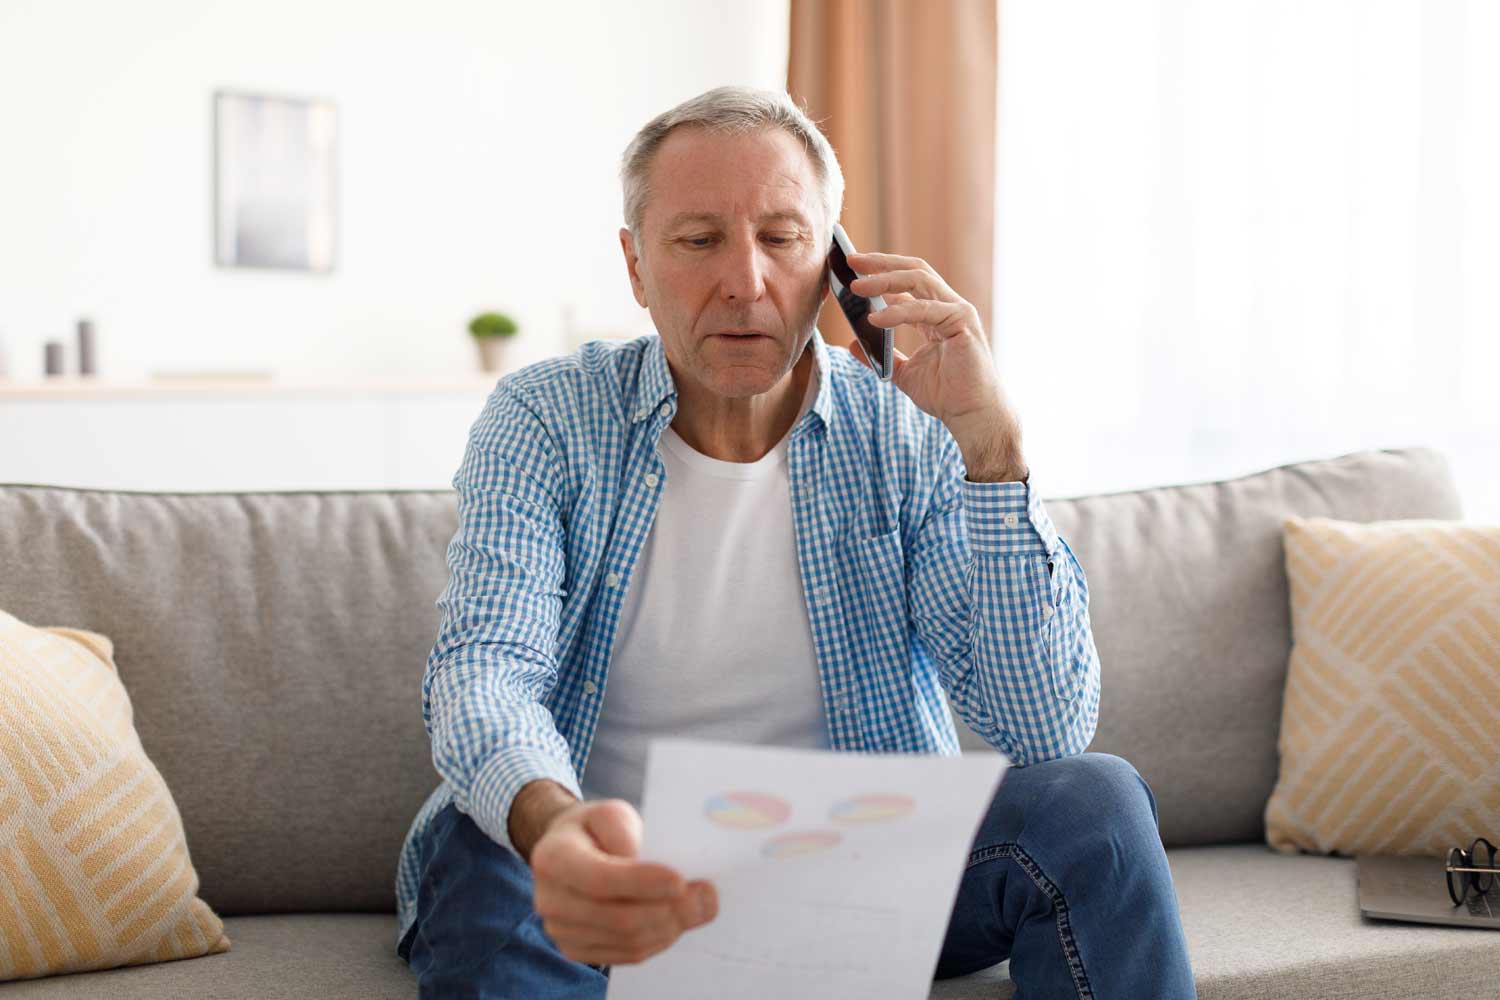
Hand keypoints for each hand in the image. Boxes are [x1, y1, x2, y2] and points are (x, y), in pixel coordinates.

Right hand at [530, 798, 717, 966]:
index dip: (641, 883)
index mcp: (553, 858)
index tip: (679, 880)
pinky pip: (627, 955)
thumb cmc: (596, 829)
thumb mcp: (610, 812)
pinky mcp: (578, 950)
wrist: (571, 850)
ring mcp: (561, 931)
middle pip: (618, 918)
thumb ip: (627, 832)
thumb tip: (656, 873)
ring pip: (628, 941)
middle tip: (704, 895)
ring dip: (670, 926)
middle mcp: (550, 900)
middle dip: (668, 909)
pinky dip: (659, 940)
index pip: (599, 879)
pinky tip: (676, 920)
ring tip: (697, 905)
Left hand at [846, 252, 1025, 480]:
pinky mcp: (963, 323)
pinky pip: (925, 310)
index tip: (851, 269)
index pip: (907, 281)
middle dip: (881, 263)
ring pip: (919, 280)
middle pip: (913, 271)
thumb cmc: (946, 395)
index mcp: (936, 313)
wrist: (971, 415)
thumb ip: (881, 355)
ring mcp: (958, 311)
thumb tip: (852, 343)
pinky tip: (875, 318)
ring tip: (856, 286)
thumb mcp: (902, 373)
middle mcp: (949, 306)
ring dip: (884, 280)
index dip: (880, 272)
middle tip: (851, 260)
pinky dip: (898, 312)